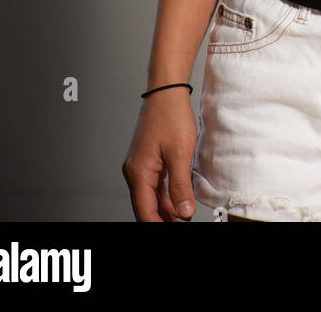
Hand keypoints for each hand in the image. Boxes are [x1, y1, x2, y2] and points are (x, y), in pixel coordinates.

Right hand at [122, 89, 198, 221]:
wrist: (167, 91)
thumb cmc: (170, 115)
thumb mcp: (180, 153)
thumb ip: (181, 186)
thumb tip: (184, 212)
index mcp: (138, 172)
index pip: (145, 212)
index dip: (160, 225)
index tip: (176, 229)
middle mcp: (136, 171)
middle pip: (147, 207)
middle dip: (163, 219)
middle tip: (182, 223)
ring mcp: (142, 165)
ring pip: (152, 196)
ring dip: (167, 208)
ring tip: (184, 214)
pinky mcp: (150, 160)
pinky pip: (157, 184)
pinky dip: (167, 194)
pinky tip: (181, 198)